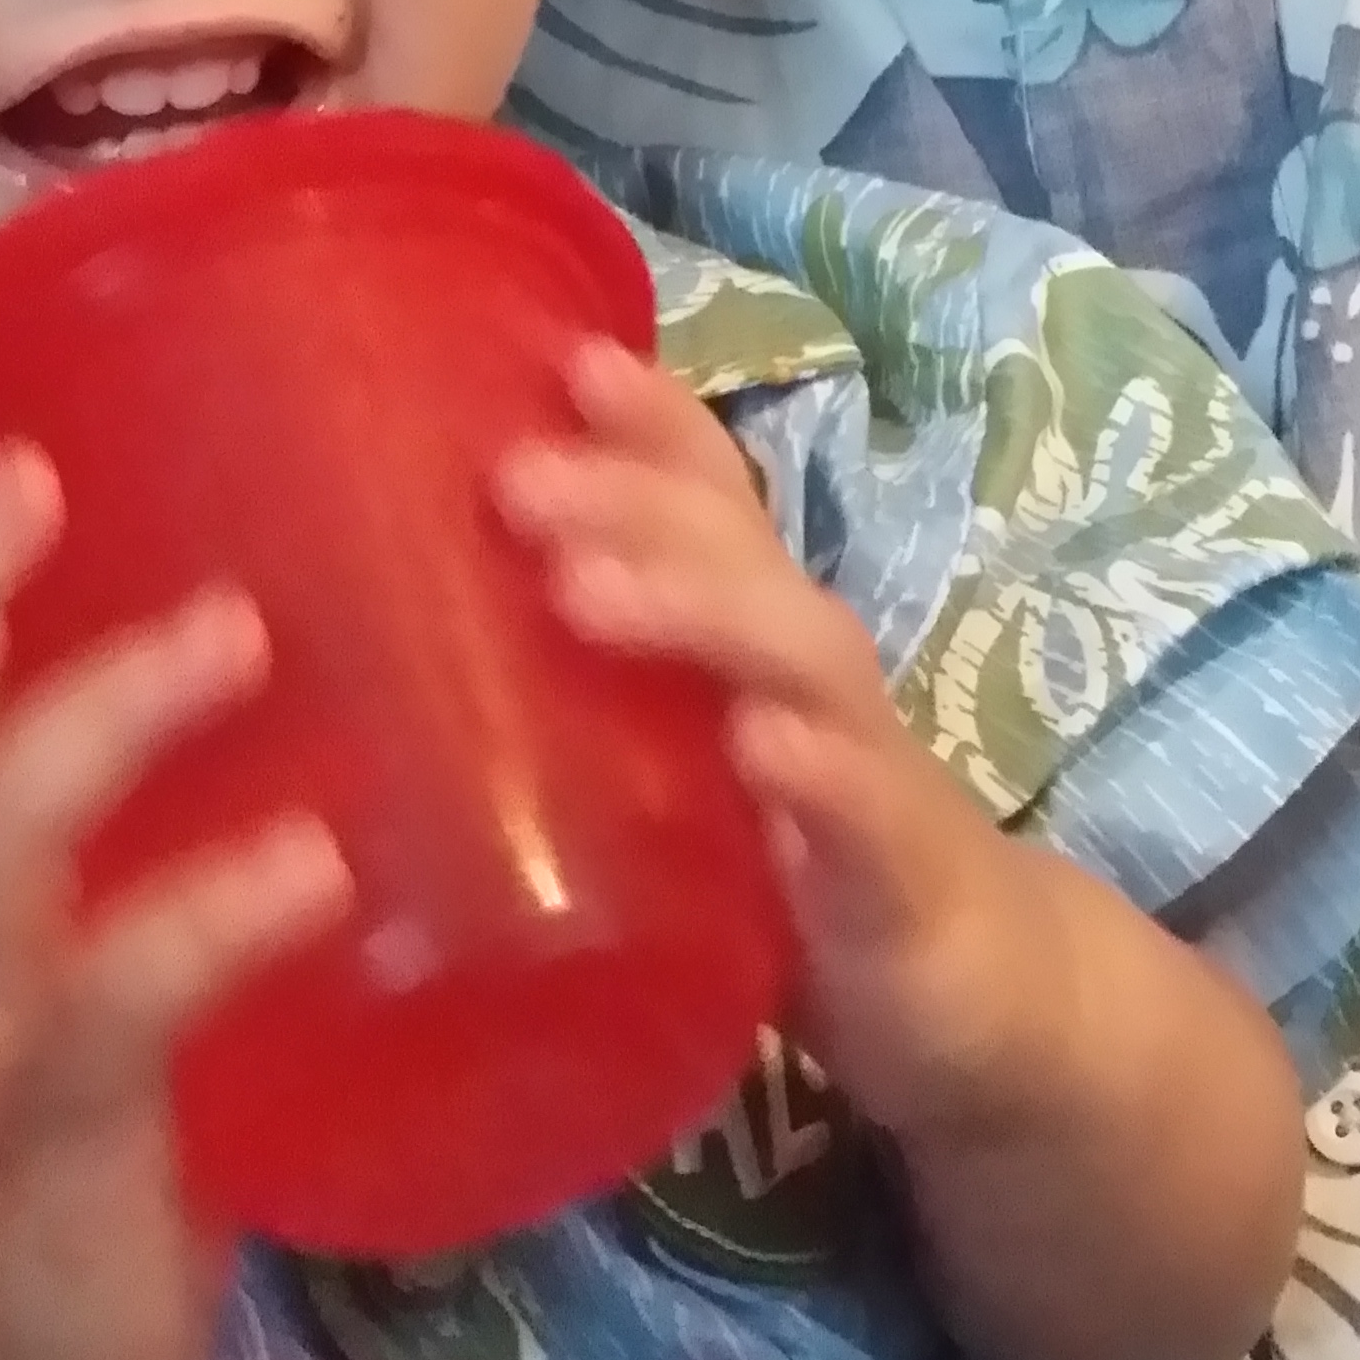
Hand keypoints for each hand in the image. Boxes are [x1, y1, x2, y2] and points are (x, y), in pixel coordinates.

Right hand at [0, 448, 351, 1359]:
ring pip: (4, 831)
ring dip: (110, 714)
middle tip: (54, 474)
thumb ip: (147, 892)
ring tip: (238, 630)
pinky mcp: (61, 1137)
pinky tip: (315, 864)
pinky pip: (122, 1000)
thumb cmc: (81, 1184)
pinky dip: (215, 915)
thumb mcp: (89, 1007)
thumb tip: (322, 762)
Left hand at [498, 341, 1040, 1137]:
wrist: (978, 1000)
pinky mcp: (903, 878)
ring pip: (799, 657)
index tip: (561, 360)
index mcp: (749, 646)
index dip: (649, 426)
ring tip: (584, 592)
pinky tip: (761, 748)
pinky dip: (817, 774)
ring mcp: (868, 769)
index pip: (710, 503)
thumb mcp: (674, 786)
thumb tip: (380, 691)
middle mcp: (808, 679)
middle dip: (633, 498)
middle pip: (739, 554)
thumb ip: (565, 731)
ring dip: (701, 609)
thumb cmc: (793, 877)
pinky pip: (864, 814)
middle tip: (514, 477)